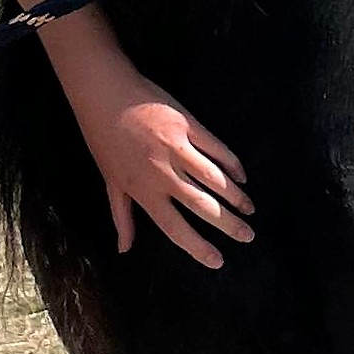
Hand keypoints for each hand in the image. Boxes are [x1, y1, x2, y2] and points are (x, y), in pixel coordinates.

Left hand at [91, 84, 255, 269]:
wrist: (104, 92)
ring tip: (250, 209)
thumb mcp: (110, 181)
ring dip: (237, 197)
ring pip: (216, 180)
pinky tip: (242, 176)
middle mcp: (163, 174)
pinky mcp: (188, 124)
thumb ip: (122, 217)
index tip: (218, 261)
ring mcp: (178, 148)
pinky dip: (232, 164)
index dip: (198, 247)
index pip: (175, 228)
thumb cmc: (103, 138)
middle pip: (204, 207)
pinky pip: (217, 149)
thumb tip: (124, 249)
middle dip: (229, 225)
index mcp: (143, 191)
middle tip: (248, 236)